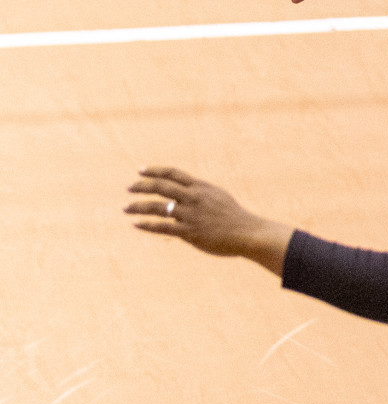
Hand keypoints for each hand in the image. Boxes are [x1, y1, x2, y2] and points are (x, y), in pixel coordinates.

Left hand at [126, 167, 292, 276]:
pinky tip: (135, 224)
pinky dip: (147, 225)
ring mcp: (191, 215)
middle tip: (129, 188)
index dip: (155, 170)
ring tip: (125, 208)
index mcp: (201, 187)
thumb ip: (199, 193)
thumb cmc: (233, 216)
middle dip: (142, 186)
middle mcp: (194, 198)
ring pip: (158, 207)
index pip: (173, 173)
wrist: (247, 233)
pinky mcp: (189, 232)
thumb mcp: (217, 197)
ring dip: (138, 206)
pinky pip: (163, 227)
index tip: (141, 171)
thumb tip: (180, 195)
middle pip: (161, 187)